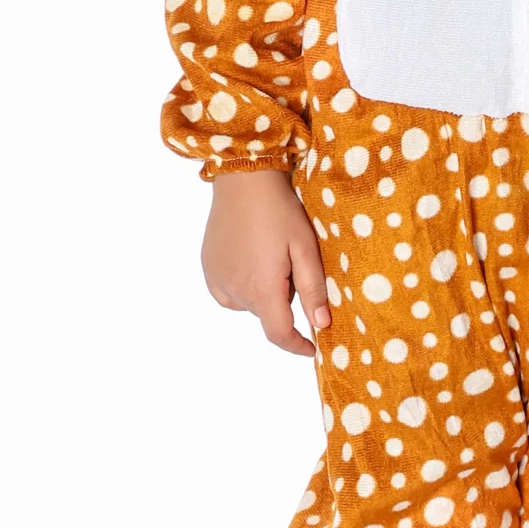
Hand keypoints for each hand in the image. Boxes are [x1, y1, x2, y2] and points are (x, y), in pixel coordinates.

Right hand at [202, 170, 331, 356]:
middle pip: (266, 314)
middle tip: (293, 263)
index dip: (296, 346)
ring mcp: (217, 278)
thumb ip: (313, 289)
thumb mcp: (306, 248)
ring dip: (263, 292)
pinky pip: (228, 292)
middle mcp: (235, 290)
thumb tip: (321, 324)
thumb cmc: (280, 210)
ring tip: (271, 257)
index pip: (279, 334)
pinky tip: (250, 261)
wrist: (244, 179)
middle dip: (284, 301)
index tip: (311, 347)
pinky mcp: (207, 267)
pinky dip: (242, 286)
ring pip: (248, 303)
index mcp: (262, 288)